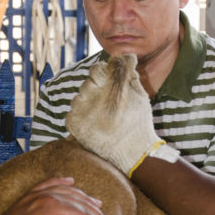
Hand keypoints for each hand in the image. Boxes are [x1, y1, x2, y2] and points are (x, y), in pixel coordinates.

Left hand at [0, 177, 116, 214]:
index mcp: (53, 208)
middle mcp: (48, 197)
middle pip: (79, 203)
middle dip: (97, 214)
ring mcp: (39, 195)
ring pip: (69, 192)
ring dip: (85, 199)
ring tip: (99, 205)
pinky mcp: (31, 197)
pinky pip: (51, 184)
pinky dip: (63, 182)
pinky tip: (71, 181)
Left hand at [66, 54, 167, 176]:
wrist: (131, 156)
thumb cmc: (138, 124)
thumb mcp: (141, 97)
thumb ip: (131, 75)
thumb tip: (126, 57)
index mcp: (111, 91)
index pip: (100, 68)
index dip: (107, 70)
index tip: (112, 75)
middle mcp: (94, 99)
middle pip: (89, 80)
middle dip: (98, 85)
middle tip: (108, 98)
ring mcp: (81, 112)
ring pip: (80, 94)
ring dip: (89, 99)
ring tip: (101, 112)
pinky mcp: (73, 123)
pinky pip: (74, 109)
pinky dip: (83, 112)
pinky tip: (94, 121)